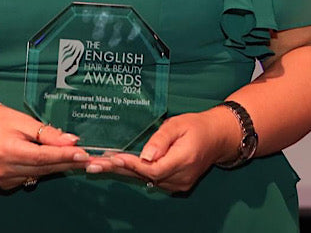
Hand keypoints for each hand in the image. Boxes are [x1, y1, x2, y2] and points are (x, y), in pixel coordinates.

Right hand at [0, 103, 91, 189]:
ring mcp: (1, 179)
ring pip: (38, 174)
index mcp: (6, 150)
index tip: (83, 154)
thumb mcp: (22, 120)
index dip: (64, 156)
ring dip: (56, 166)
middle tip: (86, 157)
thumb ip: (46, 133)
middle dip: (66, 162)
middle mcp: (2, 168)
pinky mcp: (2, 184)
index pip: (42, 156)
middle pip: (43, 167)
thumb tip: (71, 141)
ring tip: (73, 158)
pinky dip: (42, 170)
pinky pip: (29, 177)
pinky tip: (51, 162)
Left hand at [86, 107, 239, 192]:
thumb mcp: (179, 125)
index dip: (131, 164)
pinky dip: (135, 172)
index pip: (152, 168)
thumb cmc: (197, 126)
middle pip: (145, 176)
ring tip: (98, 164)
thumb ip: (161, 139)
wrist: (217, 139)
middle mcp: (181, 177)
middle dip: (118, 169)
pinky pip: (152, 179)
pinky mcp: (176, 185)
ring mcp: (179, 184)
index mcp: (184, 160)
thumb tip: (145, 155)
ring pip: (146, 179)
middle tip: (93, 164)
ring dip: (123, 171)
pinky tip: (117, 166)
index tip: (112, 157)